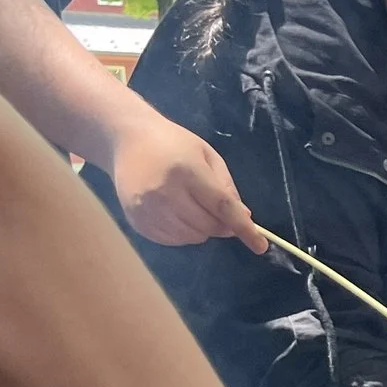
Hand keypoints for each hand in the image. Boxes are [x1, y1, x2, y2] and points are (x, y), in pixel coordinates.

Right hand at [112, 115, 266, 250]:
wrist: (126, 141)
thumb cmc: (173, 145)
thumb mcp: (206, 156)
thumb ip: (226, 186)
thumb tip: (244, 217)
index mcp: (187, 171)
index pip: (222, 207)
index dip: (243, 228)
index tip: (260, 246)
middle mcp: (165, 193)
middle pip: (208, 226)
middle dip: (223, 226)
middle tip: (221, 213)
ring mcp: (148, 210)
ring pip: (191, 237)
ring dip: (202, 229)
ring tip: (192, 205)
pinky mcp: (137, 221)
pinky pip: (172, 240)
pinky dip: (183, 233)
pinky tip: (175, 212)